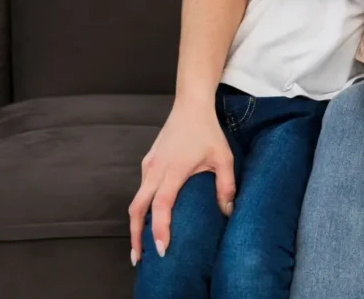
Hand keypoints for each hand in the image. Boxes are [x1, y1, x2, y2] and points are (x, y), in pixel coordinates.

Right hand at [128, 99, 234, 263]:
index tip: (161, 249)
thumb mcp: (223, 157)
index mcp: (173, 170)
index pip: (160, 206)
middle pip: (136, 208)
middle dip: (135, 235)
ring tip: (143, 243)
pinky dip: (142, 206)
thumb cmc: (208, 130)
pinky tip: (150, 216)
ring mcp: (149, 164)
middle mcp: (155, 169)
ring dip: (137, 221)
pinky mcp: (148, 161)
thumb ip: (226, 186)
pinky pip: (141, 188)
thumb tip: (227, 212)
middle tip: (139, 258)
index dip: (158, 229)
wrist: (190, 105)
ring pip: (137, 199)